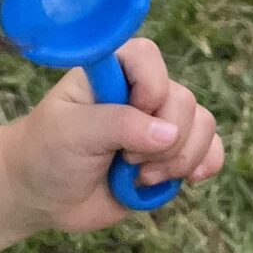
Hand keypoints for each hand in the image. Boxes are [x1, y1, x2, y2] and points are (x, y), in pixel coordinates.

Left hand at [2, 38, 222, 234]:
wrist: (43, 195)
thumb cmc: (48, 152)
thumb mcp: (72, 132)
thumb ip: (118, 125)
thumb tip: (168, 134)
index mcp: (110, 71)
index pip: (147, 56)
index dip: (150, 88)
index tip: (132, 115)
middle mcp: (139, 91)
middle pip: (183, 101)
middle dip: (163, 141)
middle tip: (125, 159)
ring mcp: (158, 124)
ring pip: (202, 125)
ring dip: (179, 159)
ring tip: (140, 177)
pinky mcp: (171, 155)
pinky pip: (210, 150)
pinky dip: (204, 165)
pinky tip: (187, 180)